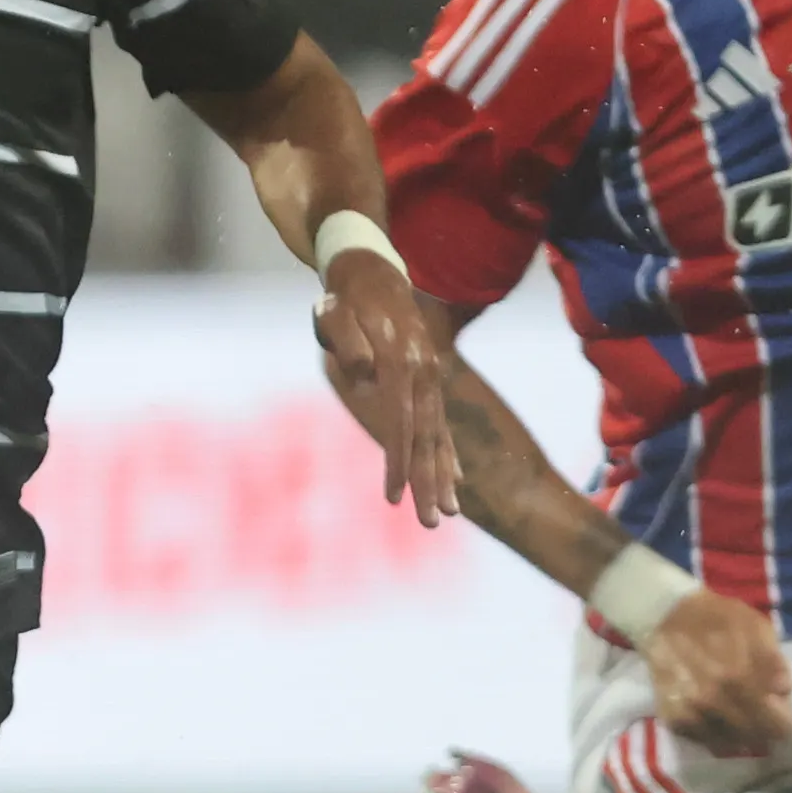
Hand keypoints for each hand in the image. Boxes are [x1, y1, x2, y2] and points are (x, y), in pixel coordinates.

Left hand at [312, 252, 460, 528]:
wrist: (371, 270)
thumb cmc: (345, 296)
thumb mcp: (335, 311)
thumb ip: (347, 340)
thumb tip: (364, 373)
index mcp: (400, 360)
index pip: (400, 422)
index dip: (397, 462)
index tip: (393, 498)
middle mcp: (423, 372)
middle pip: (428, 437)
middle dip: (429, 483)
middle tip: (432, 522)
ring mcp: (430, 377)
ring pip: (439, 434)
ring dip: (443, 476)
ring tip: (450, 514)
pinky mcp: (429, 380)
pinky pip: (441, 423)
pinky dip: (448, 454)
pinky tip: (456, 481)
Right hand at [644, 588, 791, 757]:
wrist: (664, 615)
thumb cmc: (716, 617)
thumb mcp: (756, 626)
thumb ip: (774, 660)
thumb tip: (784, 690)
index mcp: (741, 679)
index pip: (777, 725)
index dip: (786, 722)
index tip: (783, 714)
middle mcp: (716, 702)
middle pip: (754, 738)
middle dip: (764, 730)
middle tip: (764, 717)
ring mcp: (692, 713)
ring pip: (728, 744)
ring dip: (740, 736)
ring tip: (742, 720)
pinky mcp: (673, 718)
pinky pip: (702, 741)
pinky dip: (714, 735)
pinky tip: (718, 719)